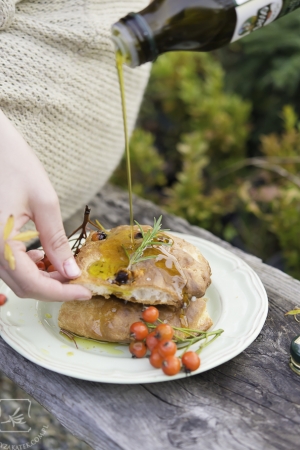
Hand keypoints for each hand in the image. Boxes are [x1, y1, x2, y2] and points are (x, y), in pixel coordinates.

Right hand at [0, 109, 91, 301]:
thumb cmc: (15, 166)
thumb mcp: (44, 202)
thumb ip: (56, 241)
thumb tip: (71, 271)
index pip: (33, 285)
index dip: (61, 293)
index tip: (85, 292)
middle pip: (23, 287)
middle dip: (54, 288)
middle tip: (79, 281)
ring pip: (16, 280)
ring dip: (42, 279)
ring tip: (65, 267)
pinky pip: (9, 266)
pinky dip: (29, 268)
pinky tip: (43, 256)